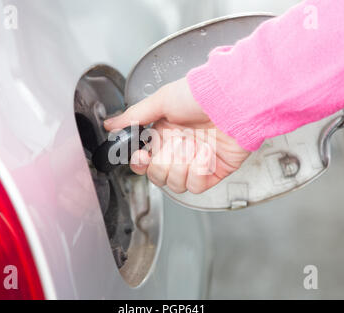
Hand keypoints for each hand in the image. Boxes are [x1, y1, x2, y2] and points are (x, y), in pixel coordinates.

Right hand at [104, 78, 250, 193]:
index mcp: (163, 134)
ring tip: (193, 147)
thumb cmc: (200, 95)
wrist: (233, 100)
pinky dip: (199, 171)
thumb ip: (133, 117)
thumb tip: (110, 124)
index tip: (142, 156)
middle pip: (158, 176)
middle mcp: (178, 150)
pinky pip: (196, 186)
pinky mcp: (213, 172)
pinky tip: (205, 154)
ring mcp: (196, 162)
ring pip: (175, 184)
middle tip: (175, 145)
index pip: (144, 162)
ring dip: (182, 166)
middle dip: (164, 163)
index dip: (140, 164)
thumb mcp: (161, 101)